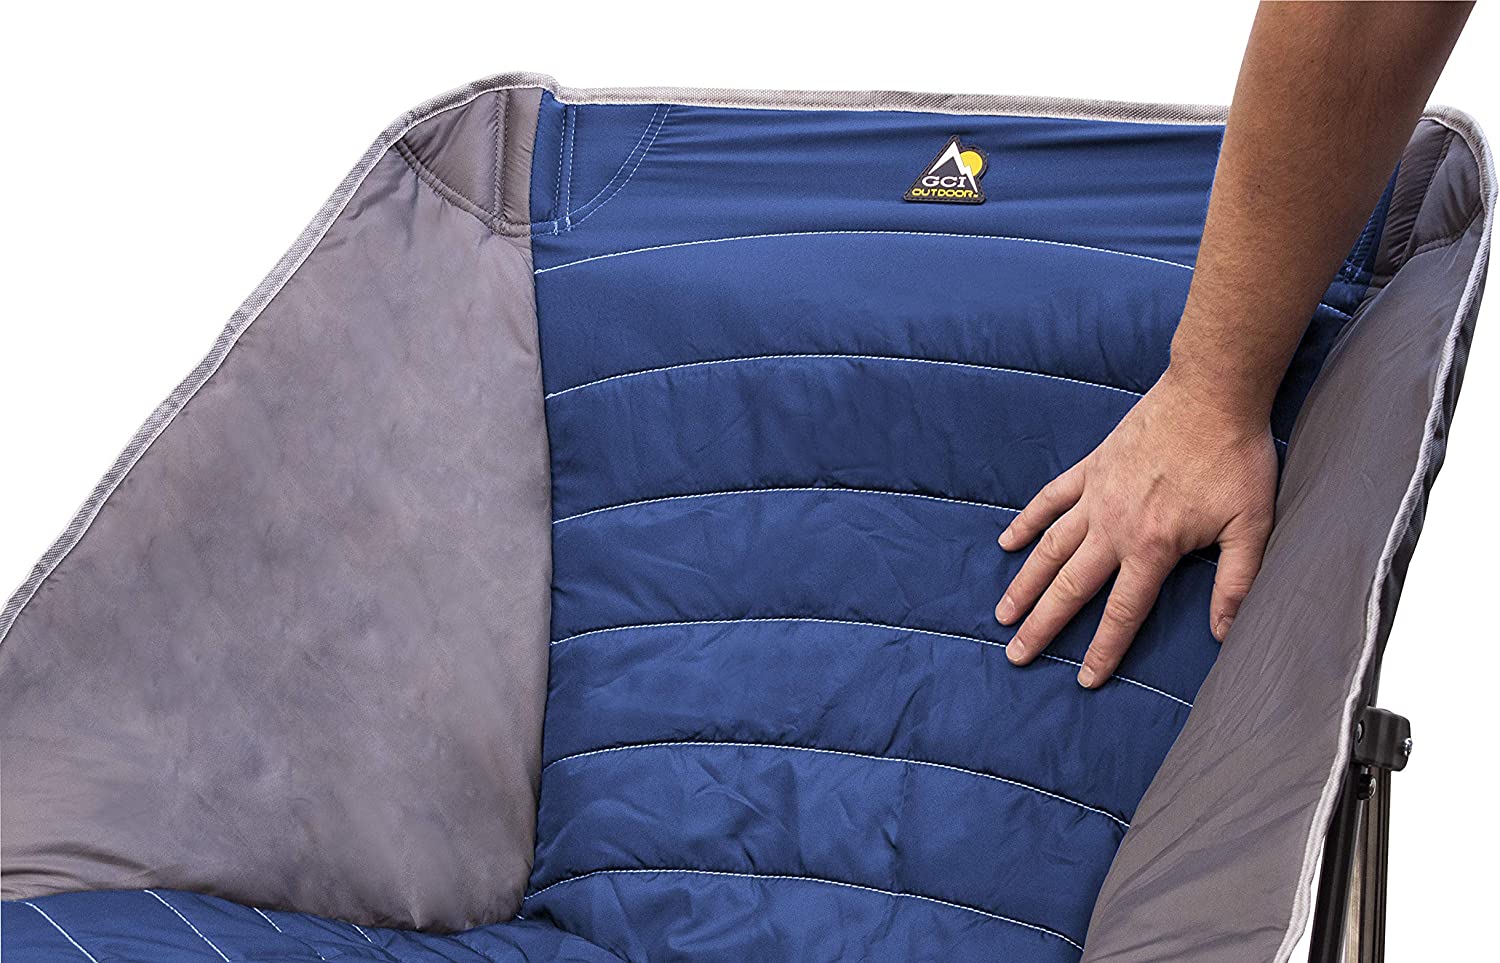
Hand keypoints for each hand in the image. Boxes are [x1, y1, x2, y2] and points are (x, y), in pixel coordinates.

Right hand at [994, 369, 1277, 687]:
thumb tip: (1225, 634)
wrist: (1211, 392)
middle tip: (1015, 654)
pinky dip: (1027, 520)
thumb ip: (1236, 583)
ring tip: (1002, 612)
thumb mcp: (1251, 526)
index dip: (1102, 650)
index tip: (1083, 680)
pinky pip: (1050, 498)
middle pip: (1070, 587)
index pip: (1121, 611)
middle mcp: (1114, 527)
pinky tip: (1007, 541)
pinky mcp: (1091, 468)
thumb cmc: (1236, 459)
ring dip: (1024, 583)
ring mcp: (1096, 495)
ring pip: (1050, 548)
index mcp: (1152, 547)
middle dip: (1042, 626)